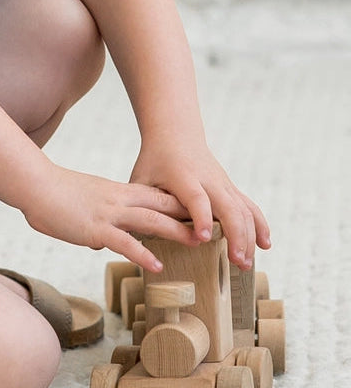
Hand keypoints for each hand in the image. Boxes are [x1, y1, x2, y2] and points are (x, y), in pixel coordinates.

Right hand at [23, 163, 201, 272]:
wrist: (34, 184)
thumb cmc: (53, 194)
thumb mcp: (84, 203)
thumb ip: (98, 220)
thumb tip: (103, 241)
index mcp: (116, 192)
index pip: (156, 195)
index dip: (180, 203)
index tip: (202, 212)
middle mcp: (117, 199)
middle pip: (161, 205)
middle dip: (188, 215)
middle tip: (213, 226)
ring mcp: (108, 213)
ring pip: (150, 220)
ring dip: (176, 231)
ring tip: (197, 244)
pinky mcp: (95, 227)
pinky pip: (124, 241)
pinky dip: (143, 253)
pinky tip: (156, 266)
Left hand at [130, 140, 271, 269]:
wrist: (175, 134)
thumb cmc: (155, 160)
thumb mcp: (142, 178)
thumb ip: (140, 204)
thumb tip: (132, 233)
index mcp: (183, 177)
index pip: (196, 198)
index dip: (201, 217)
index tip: (204, 238)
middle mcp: (208, 180)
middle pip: (228, 206)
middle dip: (236, 235)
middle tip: (236, 262)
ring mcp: (222, 183)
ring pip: (243, 209)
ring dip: (249, 236)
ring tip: (245, 263)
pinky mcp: (230, 188)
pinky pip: (249, 206)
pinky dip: (260, 224)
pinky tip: (265, 244)